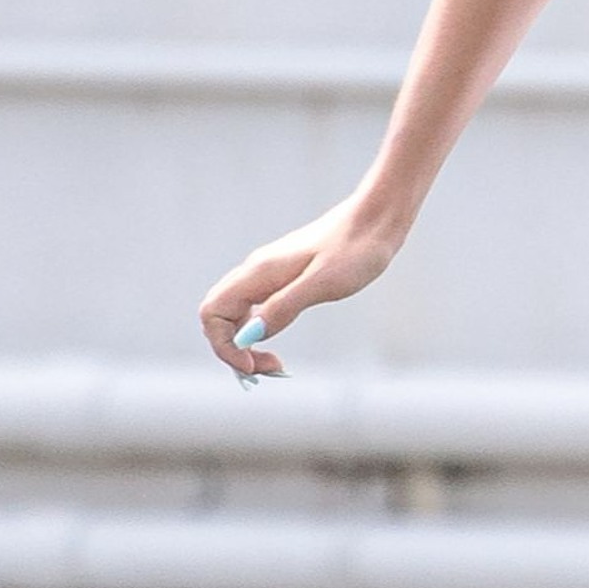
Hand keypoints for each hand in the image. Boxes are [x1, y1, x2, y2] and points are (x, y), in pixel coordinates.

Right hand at [197, 197, 403, 379]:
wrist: (376, 219)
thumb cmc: (356, 249)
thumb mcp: (322, 284)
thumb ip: (283, 308)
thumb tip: (250, 336)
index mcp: (259, 273)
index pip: (212, 313)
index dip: (225, 346)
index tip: (256, 365)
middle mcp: (256, 271)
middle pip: (218, 316)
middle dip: (233, 349)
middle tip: (269, 369)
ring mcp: (269, 273)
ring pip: (235, 313)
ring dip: (245, 342)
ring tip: (275, 363)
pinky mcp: (284, 276)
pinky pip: (255, 307)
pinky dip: (259, 329)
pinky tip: (278, 340)